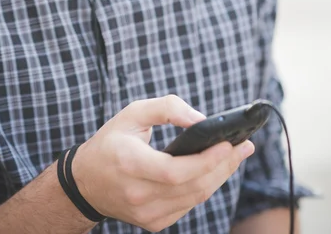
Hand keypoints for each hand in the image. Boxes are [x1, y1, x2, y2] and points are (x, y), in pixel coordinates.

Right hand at [72, 95, 254, 231]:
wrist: (86, 181)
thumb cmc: (111, 141)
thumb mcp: (133, 113)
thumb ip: (167, 108)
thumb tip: (201, 120)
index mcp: (129, 163)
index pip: (174, 171)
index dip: (206, 160)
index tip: (230, 144)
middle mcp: (138, 194)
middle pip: (192, 186)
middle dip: (224, 166)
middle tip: (244, 146)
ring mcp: (146, 213)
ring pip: (195, 198)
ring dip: (220, 176)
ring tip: (236, 155)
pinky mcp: (154, 222)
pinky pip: (188, 204)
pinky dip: (205, 186)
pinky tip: (215, 170)